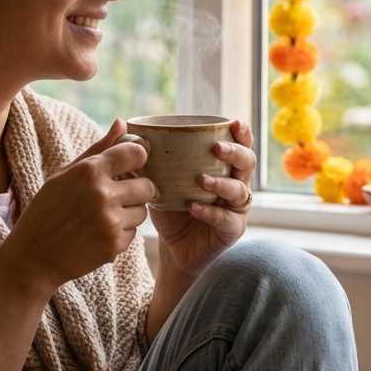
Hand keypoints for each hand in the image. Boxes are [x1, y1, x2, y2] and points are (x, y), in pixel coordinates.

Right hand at [0, 120, 157, 293]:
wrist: (33, 256)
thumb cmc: (47, 210)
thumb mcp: (65, 175)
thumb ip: (98, 148)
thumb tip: (123, 122)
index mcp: (89, 171)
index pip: (136, 153)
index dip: (138, 159)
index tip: (131, 166)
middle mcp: (103, 194)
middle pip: (147, 185)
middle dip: (138, 190)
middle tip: (118, 196)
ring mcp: (110, 221)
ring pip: (142, 211)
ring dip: (129, 214)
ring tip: (101, 218)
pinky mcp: (114, 245)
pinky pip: (133, 234)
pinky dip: (119, 234)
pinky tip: (96, 235)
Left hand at [150, 119, 255, 278]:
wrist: (173, 248)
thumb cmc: (170, 209)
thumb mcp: (158, 179)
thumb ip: (146, 155)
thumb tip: (122, 125)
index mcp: (224, 168)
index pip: (241, 145)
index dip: (242, 133)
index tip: (234, 122)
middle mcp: (236, 185)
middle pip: (248, 163)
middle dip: (235, 153)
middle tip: (217, 149)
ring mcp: (236, 209)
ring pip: (240, 191)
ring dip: (222, 183)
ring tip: (201, 180)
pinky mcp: (232, 231)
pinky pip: (226, 219)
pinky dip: (210, 212)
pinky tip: (193, 206)